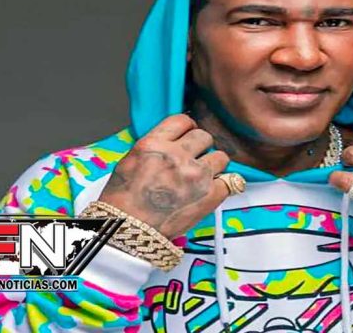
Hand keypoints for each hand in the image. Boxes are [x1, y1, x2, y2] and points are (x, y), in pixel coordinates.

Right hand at [98, 114, 230, 239]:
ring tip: (202, 178)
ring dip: (213, 166)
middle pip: (204, 137)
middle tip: (194, 161)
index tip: (189, 135)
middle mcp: (177, 155)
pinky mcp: (210, 195)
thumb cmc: (122, 202)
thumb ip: (155, 147)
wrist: (127, 232)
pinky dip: (222, 187)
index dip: (188, 128)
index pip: (183, 121)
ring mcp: (196, 175)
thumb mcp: (130, 161)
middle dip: (200, 148)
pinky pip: (230, 182)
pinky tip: (210, 193)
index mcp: (154, 143)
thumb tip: (173, 143)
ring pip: (220, 157)